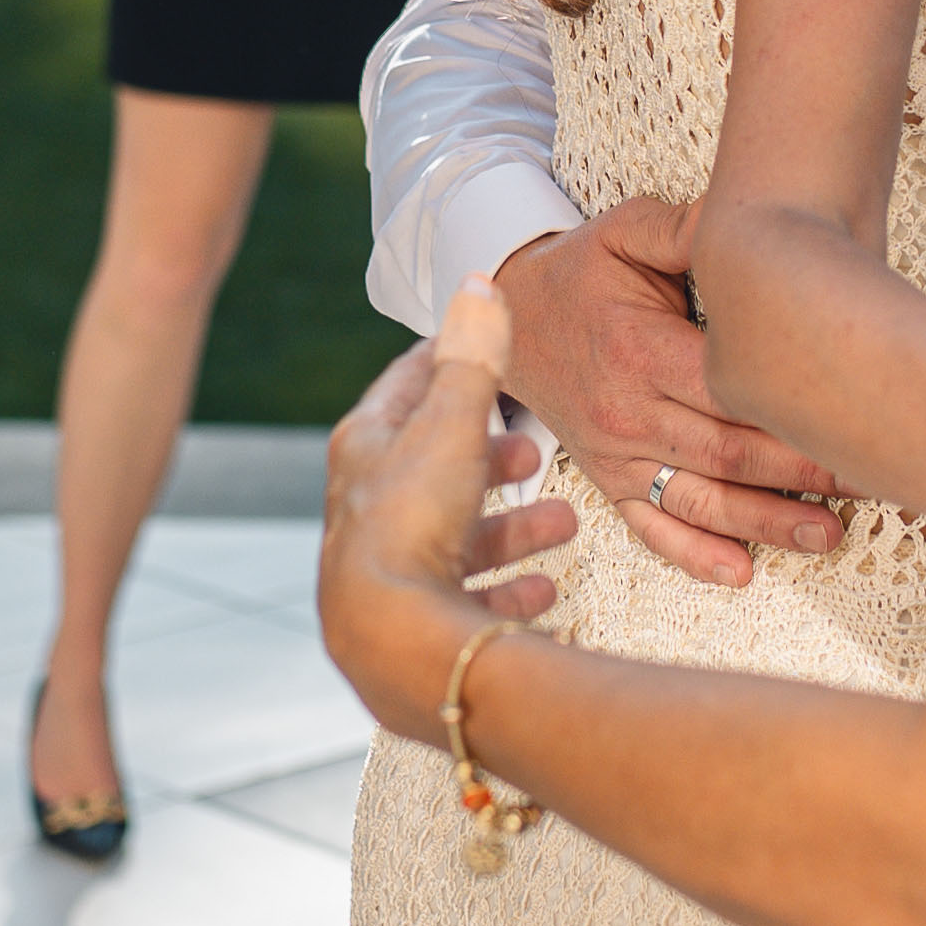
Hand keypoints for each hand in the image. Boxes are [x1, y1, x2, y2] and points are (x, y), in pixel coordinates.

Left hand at [318, 282, 584, 748]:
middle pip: (434, 468)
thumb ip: (472, 356)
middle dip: (487, 456)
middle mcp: (368, 510)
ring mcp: (389, 572)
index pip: (407, 389)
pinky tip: (542, 588)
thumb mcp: (450, 424)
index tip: (481, 353)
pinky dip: (507, 588)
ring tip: (561, 522)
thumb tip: (476, 285)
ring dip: (510, 527)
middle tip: (529, 449)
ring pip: (457, 537)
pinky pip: (469, 598)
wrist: (394, 640)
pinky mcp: (414, 623)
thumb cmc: (412, 524)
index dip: (447, 365)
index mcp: (365, 452)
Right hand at [498, 199, 845, 581]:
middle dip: (801, 470)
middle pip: (727, 452)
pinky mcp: (606, 480)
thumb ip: (684, 229)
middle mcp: (627, 411)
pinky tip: (740, 571)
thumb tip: (747, 221)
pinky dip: (693, 555)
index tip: (854, 417)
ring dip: (764, 522)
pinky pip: (650, 526)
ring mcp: (615, 454)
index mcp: (639, 350)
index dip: (792, 409)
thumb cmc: (577, 272)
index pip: (729, 391)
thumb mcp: (622, 232)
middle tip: (869, 480)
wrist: (507, 317)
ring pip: (698, 499)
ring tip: (826, 535)